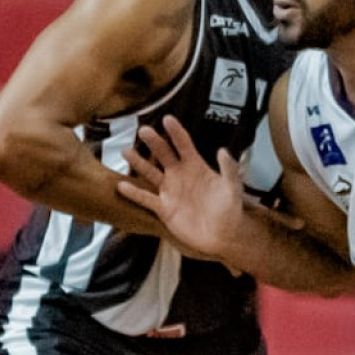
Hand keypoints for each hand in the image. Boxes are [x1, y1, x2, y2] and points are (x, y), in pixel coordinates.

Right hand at [117, 115, 252, 261]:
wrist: (223, 236)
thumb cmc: (230, 211)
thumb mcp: (232, 188)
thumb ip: (228, 169)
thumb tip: (223, 151)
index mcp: (196, 167)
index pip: (184, 144)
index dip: (176, 132)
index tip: (167, 119)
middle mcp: (180, 175)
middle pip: (163, 154)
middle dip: (154, 142)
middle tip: (143, 130)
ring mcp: (170, 191)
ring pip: (150, 173)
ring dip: (138, 162)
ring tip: (126, 151)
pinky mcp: (164, 208)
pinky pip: (145, 198)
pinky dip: (133, 193)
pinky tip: (121, 185)